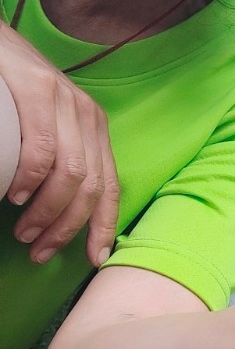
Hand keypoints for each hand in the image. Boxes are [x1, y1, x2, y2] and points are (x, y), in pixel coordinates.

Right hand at [0, 21, 119, 266]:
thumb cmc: (10, 93)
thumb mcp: (43, 128)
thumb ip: (55, 161)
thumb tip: (52, 211)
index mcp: (94, 130)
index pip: (110, 186)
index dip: (105, 226)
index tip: (94, 259)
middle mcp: (88, 116)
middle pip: (93, 187)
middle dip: (69, 228)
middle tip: (40, 251)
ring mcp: (66, 101)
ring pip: (72, 173)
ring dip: (48, 211)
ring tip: (25, 232)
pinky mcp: (40, 90)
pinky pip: (44, 146)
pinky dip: (32, 178)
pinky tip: (17, 196)